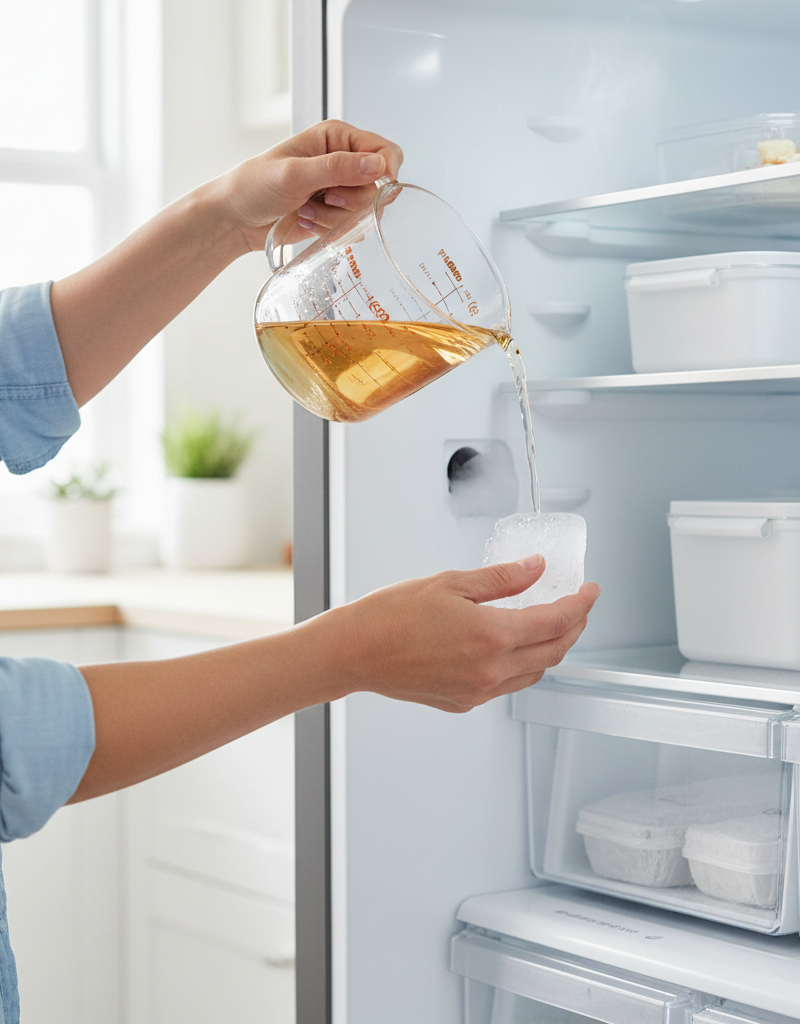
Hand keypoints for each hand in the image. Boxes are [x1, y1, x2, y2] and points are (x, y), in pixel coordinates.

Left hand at [214, 119, 403, 251]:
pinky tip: (307, 219)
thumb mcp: (295, 173)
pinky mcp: (335, 215)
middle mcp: (342, 162)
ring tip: (307, 208)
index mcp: (337, 138)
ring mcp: (339, 190)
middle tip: (325, 197)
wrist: (235, 218)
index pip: (384, 151)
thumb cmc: (254, 185)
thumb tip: (377, 165)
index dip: (385, 171)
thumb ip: (338, 168)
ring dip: (336, 217)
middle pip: (377, 187)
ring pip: (365, 212)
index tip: (372, 188)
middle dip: (351, 200)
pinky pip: (351, 228)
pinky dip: (330, 229)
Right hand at [318, 555, 600, 712]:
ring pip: (534, 672)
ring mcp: (479, 691)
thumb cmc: (391, 616)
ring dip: (550, 648)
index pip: (557, 621)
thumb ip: (502, 578)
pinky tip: (512, 645)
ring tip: (548, 623)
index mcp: (492, 635)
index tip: (589, 591)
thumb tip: (535, 569)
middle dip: (574, 627)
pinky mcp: (464, 702)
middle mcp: (492, 670)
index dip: (581, 604)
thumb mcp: (451, 583)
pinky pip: (507, 685)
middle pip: (554, 651)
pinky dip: (522, 665)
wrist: (354, 652)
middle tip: (576, 605)